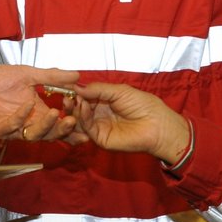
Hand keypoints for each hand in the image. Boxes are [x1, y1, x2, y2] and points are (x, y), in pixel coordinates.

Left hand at [0, 65, 79, 140]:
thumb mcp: (30, 74)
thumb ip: (52, 77)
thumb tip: (77, 75)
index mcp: (38, 113)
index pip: (59, 125)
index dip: (72, 128)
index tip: (85, 125)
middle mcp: (28, 124)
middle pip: (49, 134)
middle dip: (62, 129)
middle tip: (73, 120)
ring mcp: (12, 128)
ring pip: (32, 134)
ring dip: (45, 125)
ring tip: (55, 112)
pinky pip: (10, 126)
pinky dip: (20, 117)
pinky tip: (28, 105)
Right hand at [71, 82, 190, 162]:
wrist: (156, 124)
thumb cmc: (143, 105)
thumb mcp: (118, 91)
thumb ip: (97, 89)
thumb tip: (76, 86)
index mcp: (104, 101)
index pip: (84, 96)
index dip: (75, 91)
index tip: (64, 84)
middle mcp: (99, 114)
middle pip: (78, 108)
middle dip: (70, 100)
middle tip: (65, 93)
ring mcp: (99, 127)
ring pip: (78, 119)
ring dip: (73, 108)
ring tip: (71, 99)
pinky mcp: (100, 138)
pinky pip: (86, 127)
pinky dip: (82, 116)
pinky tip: (82, 106)